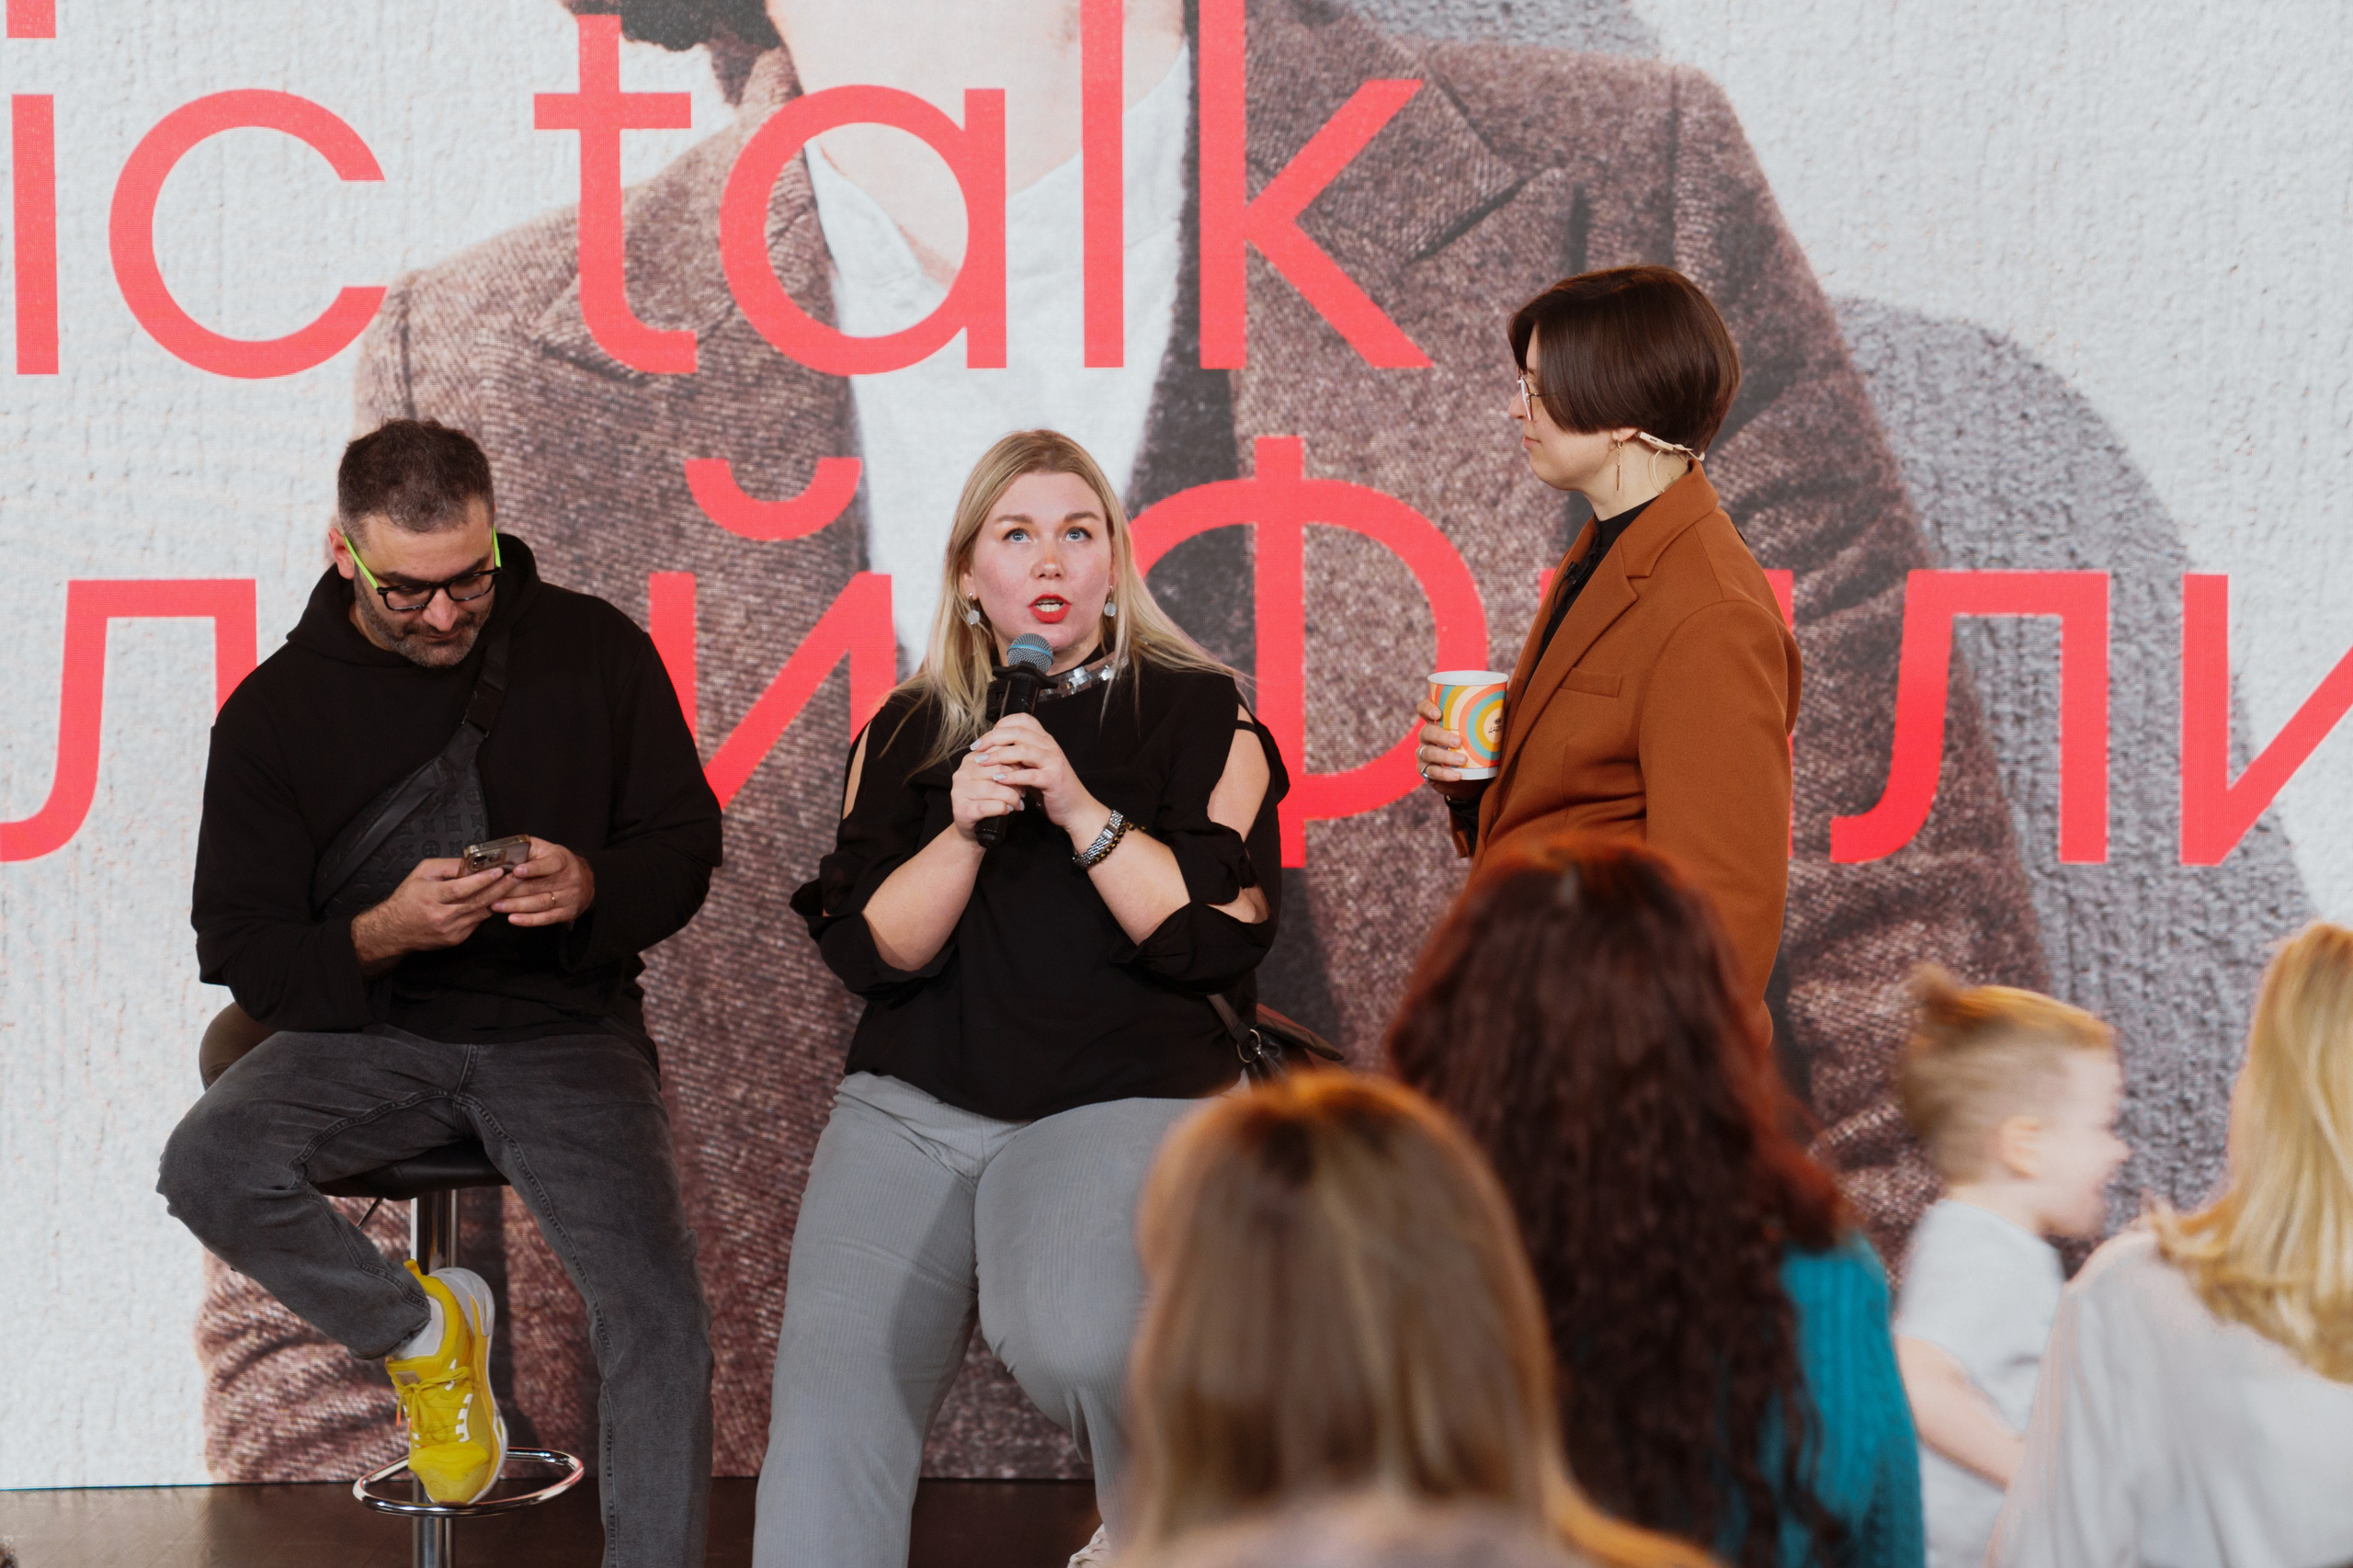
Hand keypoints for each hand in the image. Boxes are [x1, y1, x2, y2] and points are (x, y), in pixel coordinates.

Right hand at [351, 858, 511, 969]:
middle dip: (500, 888)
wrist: (394, 930)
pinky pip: (476, 922)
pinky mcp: (456, 939)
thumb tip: (472, 862)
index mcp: (430, 897)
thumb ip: (447, 866)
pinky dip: (486, 910)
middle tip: (516, 876)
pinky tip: (497, 900)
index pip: (460, 889)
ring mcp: (450, 930)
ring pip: (480, 913)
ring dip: (498, 899)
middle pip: (476, 902)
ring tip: (512, 886)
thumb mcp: (422, 873)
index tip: (498, 871)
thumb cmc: (408, 898)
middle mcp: (441, 916)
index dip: (481, 880)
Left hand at [493, 837, 596, 926]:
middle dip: (515, 890)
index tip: (516, 871)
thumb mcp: (546, 850)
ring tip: (497, 906)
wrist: (584, 881)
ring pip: (541, 903)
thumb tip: (502, 853)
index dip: (533, 868)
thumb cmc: (557, 862)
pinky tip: (512, 918)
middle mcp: (569, 879)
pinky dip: (528, 920)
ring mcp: (569, 897)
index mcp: (563, 860)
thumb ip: (527, 849)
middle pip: (540, 886)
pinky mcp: (566, 912)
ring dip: (517, 905)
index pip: (550, 864)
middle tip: (494, 893)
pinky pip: (546, 918)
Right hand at [951, 739, 1030, 841]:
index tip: (1025, 773)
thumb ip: (1004, 766)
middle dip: (1016, 781)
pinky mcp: (962, 810)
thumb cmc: (986, 800)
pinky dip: (1002, 808)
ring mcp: (959, 792)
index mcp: (970, 760)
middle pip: (997, 770)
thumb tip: (1025, 760)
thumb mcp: (993, 778)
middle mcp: (962, 773)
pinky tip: (1008, 810)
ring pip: (993, 788)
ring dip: (1012, 797)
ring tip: (1018, 803)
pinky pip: (987, 806)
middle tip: (1024, 792)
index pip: (997, 752)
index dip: (1015, 763)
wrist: (972, 828)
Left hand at [967, 712, 1103, 834]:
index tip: (984, 738)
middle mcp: (1050, 746)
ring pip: (1023, 750)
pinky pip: (1029, 774)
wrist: (1075, 807)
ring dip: (999, 755)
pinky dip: (1012, 776)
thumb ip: (1019, 755)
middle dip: (993, 739)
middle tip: (976, 748)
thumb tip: (992, 747)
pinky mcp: (1053, 779)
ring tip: (982, 762)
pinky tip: (997, 780)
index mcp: (1044, 740)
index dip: (1001, 724)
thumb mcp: (1034, 765)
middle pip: (1018, 732)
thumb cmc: (1051, 787)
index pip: (1022, 720)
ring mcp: (1053, 761)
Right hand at [1414, 696, 1488, 800]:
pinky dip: (1445, 774)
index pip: (1423, 708)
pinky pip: (1431, 773)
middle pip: (1427, 732)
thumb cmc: (1475, 744)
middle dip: (1441, 736)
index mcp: (1438, 720)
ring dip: (1445, 757)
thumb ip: (1494, 712)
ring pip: (1428, 753)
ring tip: (1462, 760)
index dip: (1426, 708)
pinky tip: (1458, 775)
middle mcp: (1427, 736)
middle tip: (1459, 741)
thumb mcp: (1483, 728)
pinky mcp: (1427, 772)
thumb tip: (1512, 695)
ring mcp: (1425, 754)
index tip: (1439, 713)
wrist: (1471, 775)